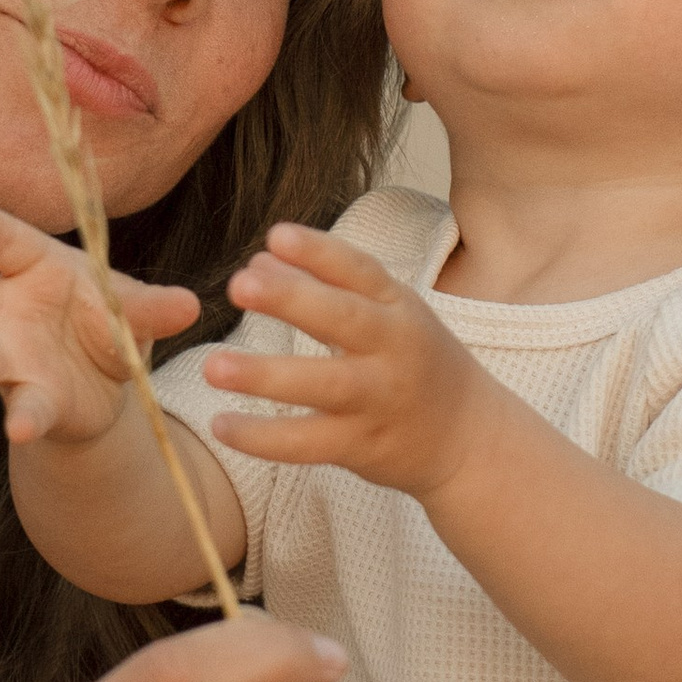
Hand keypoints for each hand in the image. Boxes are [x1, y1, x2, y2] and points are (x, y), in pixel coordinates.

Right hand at [0, 195, 200, 445]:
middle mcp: (7, 308)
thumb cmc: (109, 320)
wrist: (106, 384)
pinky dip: (25, 419)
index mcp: (34, 265)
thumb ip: (152, 307)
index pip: (2, 239)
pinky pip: (24, 407)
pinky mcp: (29, 399)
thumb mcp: (133, 307)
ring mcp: (10, 356)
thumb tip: (189, 305)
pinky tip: (20, 430)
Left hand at [200, 222, 501, 498]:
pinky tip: (221, 426)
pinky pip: (308, 443)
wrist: (468, 438)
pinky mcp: (363, 445)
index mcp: (399, 307)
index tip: (275, 235)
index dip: (319, 252)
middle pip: (344, 320)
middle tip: (238, 285)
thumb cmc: (412, 362)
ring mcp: (380, 399)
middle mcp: (394, 349)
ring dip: (266, 376)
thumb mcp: (384, 315)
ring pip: (323, 386)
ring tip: (213, 366)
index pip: (360, 270)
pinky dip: (263, 437)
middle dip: (291, 301)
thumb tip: (257, 261)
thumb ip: (323, 288)